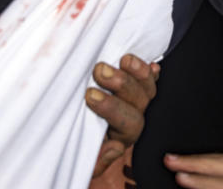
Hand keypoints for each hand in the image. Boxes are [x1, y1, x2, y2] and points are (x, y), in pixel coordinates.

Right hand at [85, 54, 160, 176]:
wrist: (72, 136)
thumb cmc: (75, 145)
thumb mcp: (82, 162)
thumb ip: (97, 162)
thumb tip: (116, 147)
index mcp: (121, 135)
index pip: (128, 124)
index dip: (112, 108)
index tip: (90, 96)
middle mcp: (132, 117)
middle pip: (139, 101)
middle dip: (122, 85)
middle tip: (100, 71)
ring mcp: (135, 100)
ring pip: (147, 87)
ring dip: (138, 72)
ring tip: (124, 60)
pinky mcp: (134, 83)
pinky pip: (149, 77)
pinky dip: (150, 69)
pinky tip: (150, 63)